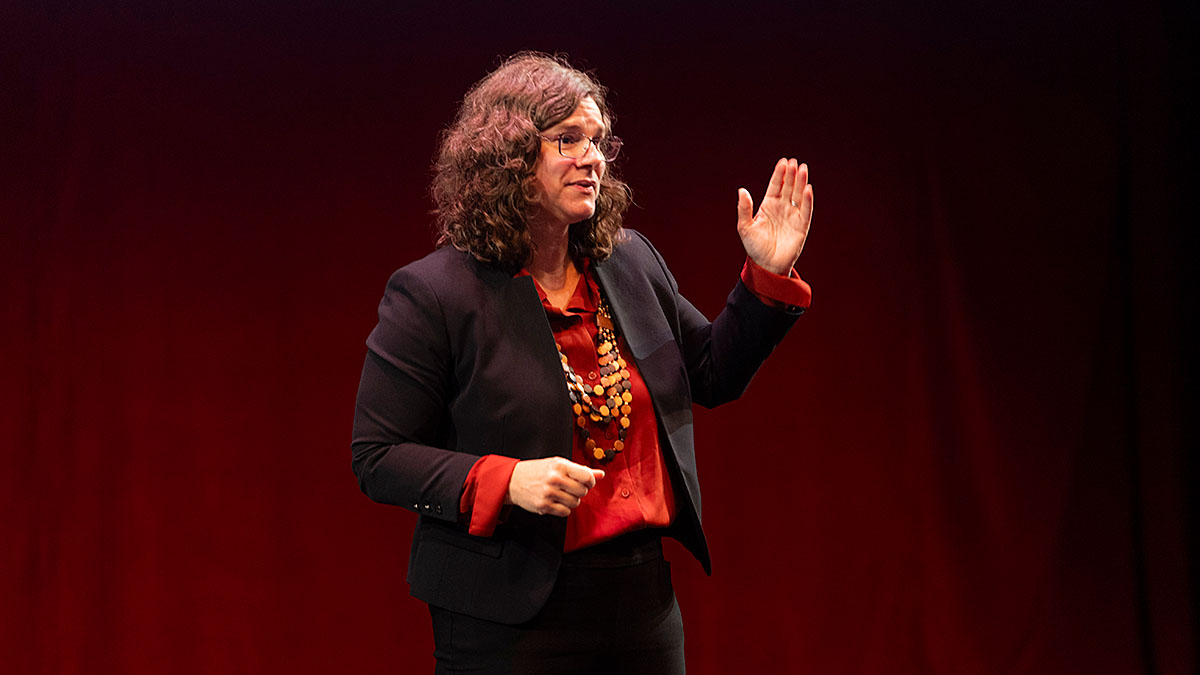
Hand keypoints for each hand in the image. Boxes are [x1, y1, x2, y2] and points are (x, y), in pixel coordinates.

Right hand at [505, 457, 604, 516]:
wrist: (513, 480)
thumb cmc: (537, 471)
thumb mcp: (558, 464)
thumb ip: (580, 470)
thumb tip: (600, 474)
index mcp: (560, 466)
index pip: (587, 477)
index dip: (590, 481)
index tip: (586, 482)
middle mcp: (554, 479)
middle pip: (582, 491)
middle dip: (580, 491)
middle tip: (570, 488)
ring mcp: (548, 493)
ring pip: (575, 503)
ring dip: (571, 500)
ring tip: (562, 494)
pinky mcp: (544, 506)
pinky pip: (565, 512)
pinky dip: (563, 508)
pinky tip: (556, 501)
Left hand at [736, 158, 813, 274]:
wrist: (766, 266)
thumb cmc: (754, 247)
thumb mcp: (745, 227)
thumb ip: (744, 209)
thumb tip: (741, 190)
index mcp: (768, 206)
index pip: (775, 186)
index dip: (779, 174)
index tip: (783, 162)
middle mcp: (782, 208)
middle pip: (788, 187)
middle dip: (791, 175)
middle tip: (794, 162)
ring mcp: (792, 216)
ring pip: (798, 195)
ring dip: (801, 182)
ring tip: (802, 169)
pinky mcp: (801, 226)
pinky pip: (805, 210)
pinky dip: (807, 200)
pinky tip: (808, 188)